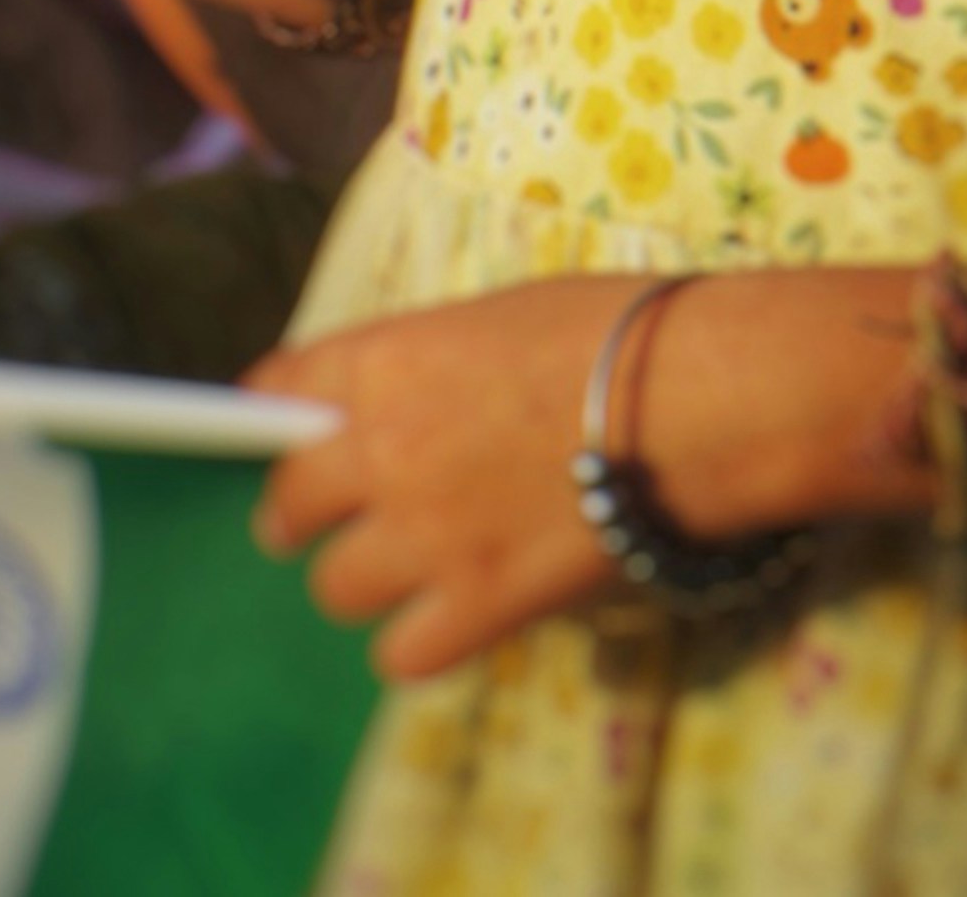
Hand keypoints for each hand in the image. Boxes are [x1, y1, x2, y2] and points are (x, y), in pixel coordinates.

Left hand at [250, 266, 929, 678]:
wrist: (692, 397)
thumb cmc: (613, 330)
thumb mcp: (498, 314)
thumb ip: (426, 362)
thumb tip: (401, 396)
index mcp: (387, 360)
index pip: (280, 391)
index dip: (275, 413)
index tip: (280, 427)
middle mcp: (381, 448)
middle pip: (288, 505)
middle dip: (301, 513)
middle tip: (329, 519)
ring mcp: (424, 535)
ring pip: (334, 588)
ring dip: (363, 578)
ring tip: (405, 570)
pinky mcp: (476, 605)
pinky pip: (401, 653)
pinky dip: (419, 641)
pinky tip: (451, 616)